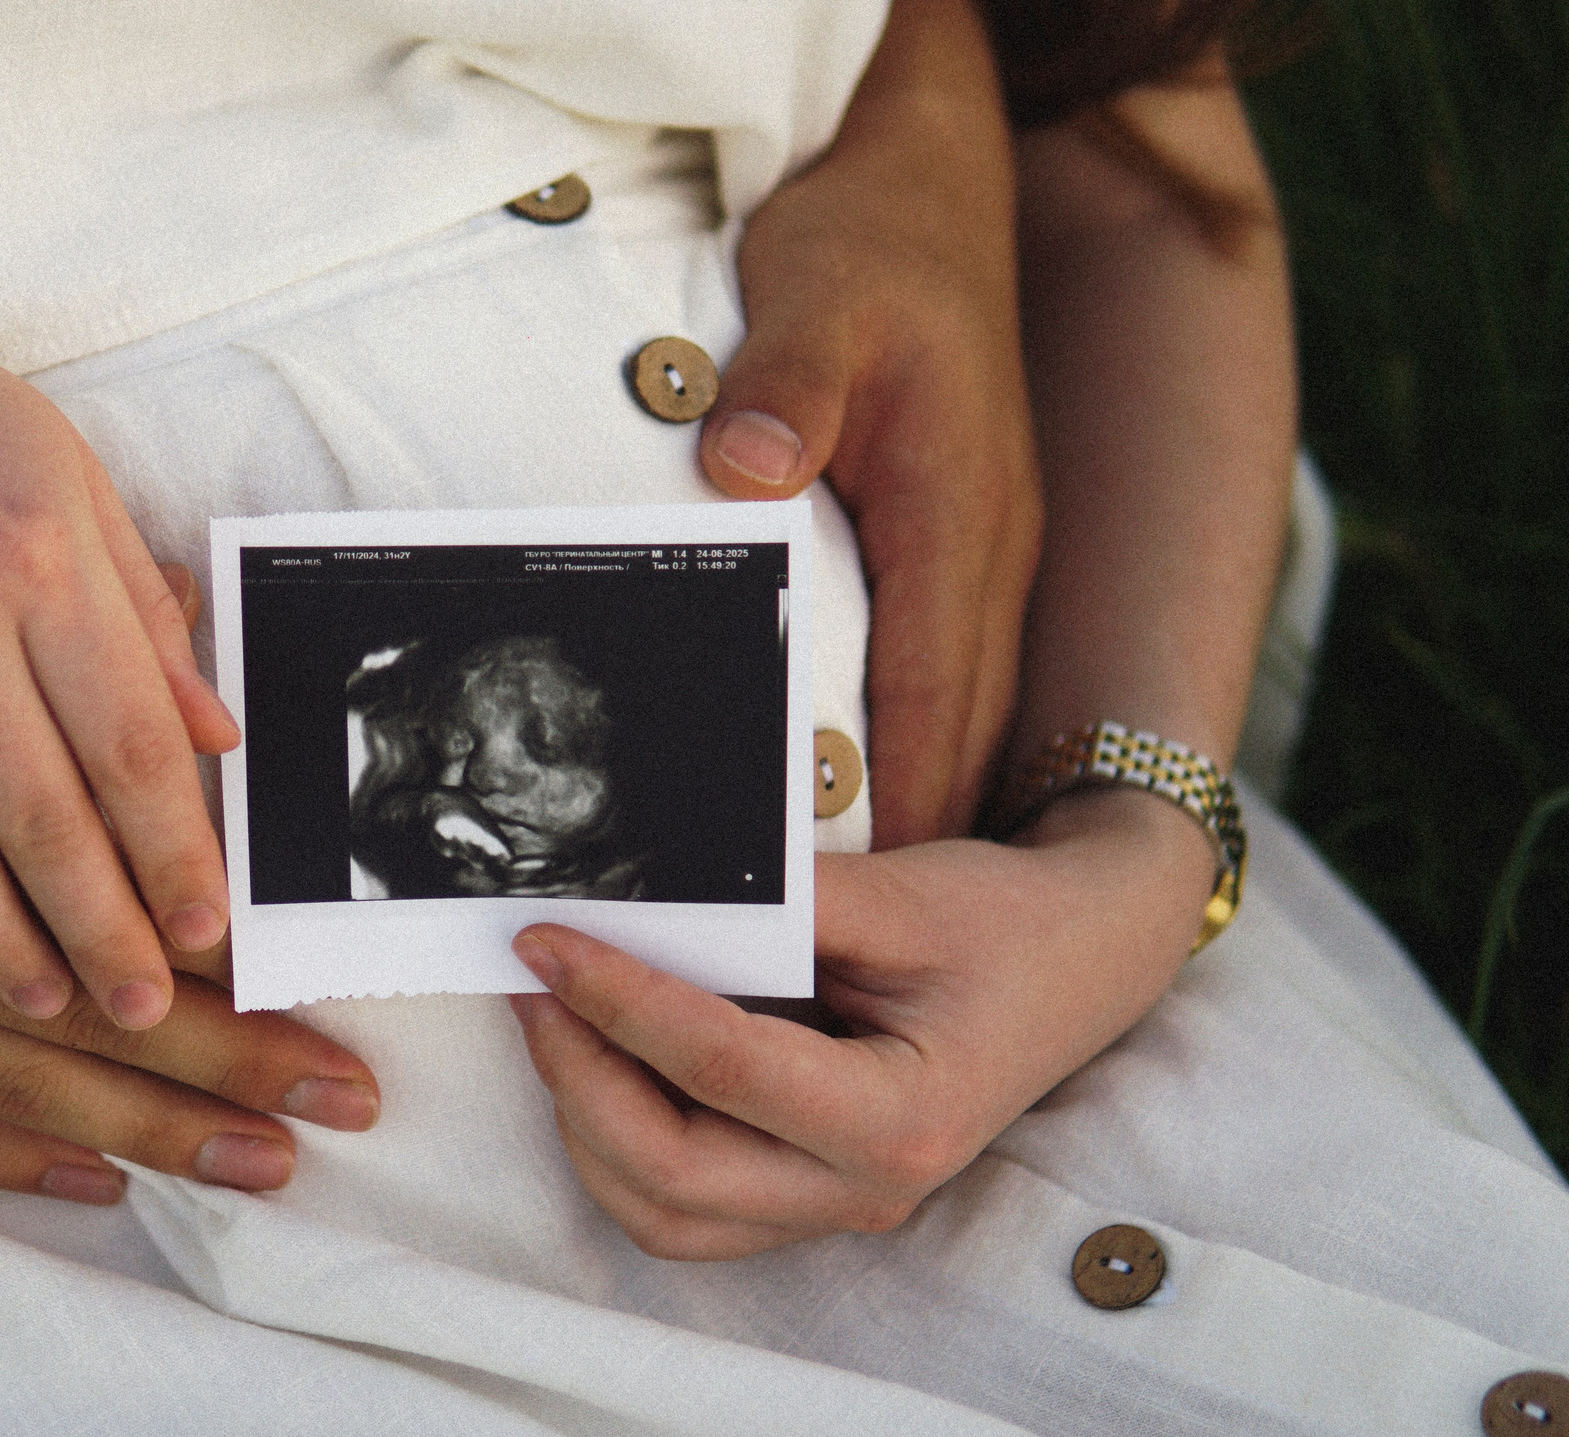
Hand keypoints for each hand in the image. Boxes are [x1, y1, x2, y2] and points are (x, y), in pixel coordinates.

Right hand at [0, 224, 236, 1028]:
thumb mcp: (55, 468)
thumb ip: (137, 605)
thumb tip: (216, 732)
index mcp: (37, 552)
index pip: (132, 745)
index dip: (177, 853)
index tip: (210, 931)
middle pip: (47, 818)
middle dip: (106, 931)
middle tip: (143, 1006)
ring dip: (1, 943)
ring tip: (50, 999)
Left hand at [505, 789, 1210, 1257]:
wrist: (1084, 957)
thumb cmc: (1005, 923)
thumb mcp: (900, 894)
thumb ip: (770, 905)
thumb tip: (631, 897)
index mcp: (901, 1120)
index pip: (721, 1071)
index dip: (617, 1001)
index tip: (545, 939)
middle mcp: (868, 1192)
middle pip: (671, 1174)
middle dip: (577, 1076)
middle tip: (533, 983)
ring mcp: (836, 1208)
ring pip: (663, 1212)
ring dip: (587, 1121)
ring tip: (555, 1017)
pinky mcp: (809, 1198)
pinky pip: (685, 1204)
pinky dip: (621, 1143)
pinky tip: (602, 1059)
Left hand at [699, 0, 1042, 844]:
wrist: (930, 186)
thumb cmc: (874, 250)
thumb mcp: (824, 300)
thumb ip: (788, 387)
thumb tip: (747, 467)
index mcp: (960, 517)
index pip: (930, 687)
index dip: (896, 797)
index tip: (860, 903)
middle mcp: (987, 555)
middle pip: (956, 726)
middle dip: (908, 840)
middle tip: (835, 951)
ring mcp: (981, 555)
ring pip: (956, 709)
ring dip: (913, 802)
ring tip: (842, 917)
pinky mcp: (957, 546)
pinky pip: (938, 671)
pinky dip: (905, 741)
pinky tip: (850, 799)